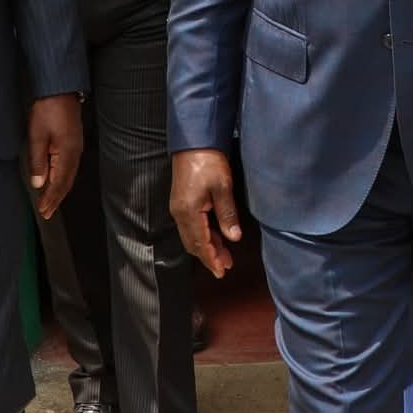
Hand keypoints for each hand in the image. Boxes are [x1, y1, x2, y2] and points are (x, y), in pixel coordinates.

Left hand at [25, 93, 82, 219]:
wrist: (60, 88)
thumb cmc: (48, 109)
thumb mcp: (37, 135)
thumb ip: (38, 161)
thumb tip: (39, 183)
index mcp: (67, 153)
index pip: (59, 183)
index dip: (51, 198)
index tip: (43, 211)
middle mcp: (75, 153)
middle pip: (67, 182)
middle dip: (56, 199)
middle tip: (47, 213)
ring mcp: (76, 147)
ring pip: (69, 176)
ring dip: (60, 190)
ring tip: (51, 202)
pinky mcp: (74, 142)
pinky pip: (69, 167)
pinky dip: (62, 178)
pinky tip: (56, 180)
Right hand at [170, 149, 242, 279]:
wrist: (193, 141)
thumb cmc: (208, 161)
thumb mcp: (223, 187)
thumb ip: (227, 214)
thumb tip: (233, 237)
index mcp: (189, 212)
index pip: (200, 243)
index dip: (211, 259)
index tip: (222, 271)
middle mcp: (180, 213)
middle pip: (193, 243)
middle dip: (209, 256)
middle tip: (225, 266)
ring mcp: (179, 208)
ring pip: (191, 236)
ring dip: (206, 247)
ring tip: (224, 255)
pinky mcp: (181, 202)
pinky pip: (190, 226)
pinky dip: (203, 236)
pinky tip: (215, 236)